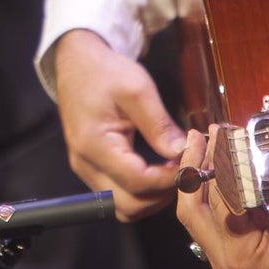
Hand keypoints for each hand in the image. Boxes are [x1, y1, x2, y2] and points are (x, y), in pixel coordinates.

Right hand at [53, 29, 187, 220]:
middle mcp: (85, 164)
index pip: (138, 182)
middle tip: (183, 170)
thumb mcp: (137, 89)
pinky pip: (117, 193)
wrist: (78, 62)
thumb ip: (159, 124)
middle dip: (161, 194)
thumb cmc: (105, 72)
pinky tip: (156, 169)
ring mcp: (85, 168)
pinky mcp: (90, 167)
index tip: (190, 161)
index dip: (170, 178)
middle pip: (128, 206)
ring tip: (171, 171)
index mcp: (94, 144)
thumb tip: (182, 153)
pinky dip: (140, 190)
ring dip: (151, 197)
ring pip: (123, 206)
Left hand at [176, 126, 268, 268]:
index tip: (223, 138)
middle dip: (192, 167)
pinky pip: (204, 215)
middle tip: (198, 136)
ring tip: (199, 144)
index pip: (220, 201)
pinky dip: (203, 189)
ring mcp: (219, 253)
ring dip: (194, 175)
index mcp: (241, 252)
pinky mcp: (222, 248)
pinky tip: (208, 167)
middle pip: (191, 206)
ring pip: (193, 210)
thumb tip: (249, 168)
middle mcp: (222, 254)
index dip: (220, 167)